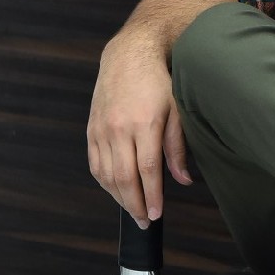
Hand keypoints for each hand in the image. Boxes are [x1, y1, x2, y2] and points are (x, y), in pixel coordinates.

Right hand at [87, 30, 191, 227]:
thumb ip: (178, 147)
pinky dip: (105, 182)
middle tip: (146, 222)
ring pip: (106, 174)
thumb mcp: (177, 109)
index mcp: (144, 123)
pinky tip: (116, 191)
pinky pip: (95, 163)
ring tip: (133, 211)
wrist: (130, 53)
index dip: (152, 197)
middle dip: (135, 205)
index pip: (147, 170)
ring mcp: (101, 129)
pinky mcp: (91, 128)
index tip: (157, 215)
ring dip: (118, 198)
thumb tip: (183, 180)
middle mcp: (118, 128)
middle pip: (124, 178)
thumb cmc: (160, 80)